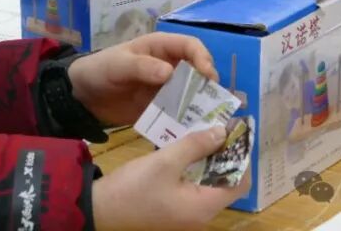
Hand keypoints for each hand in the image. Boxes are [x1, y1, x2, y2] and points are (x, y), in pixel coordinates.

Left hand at [67, 32, 216, 127]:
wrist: (84, 96)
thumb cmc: (101, 69)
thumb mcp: (118, 65)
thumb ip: (141, 67)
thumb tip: (169, 72)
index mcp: (161, 47)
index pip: (191, 46)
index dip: (203, 58)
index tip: (208, 77)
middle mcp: (170, 66)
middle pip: (198, 72)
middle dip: (208, 86)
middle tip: (213, 105)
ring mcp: (168, 88)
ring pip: (193, 94)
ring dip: (201, 106)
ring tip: (208, 122)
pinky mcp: (162, 108)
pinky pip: (180, 113)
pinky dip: (186, 121)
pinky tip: (190, 132)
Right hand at [92, 125, 249, 230]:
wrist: (99, 210)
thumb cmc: (134, 188)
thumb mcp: (165, 162)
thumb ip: (195, 145)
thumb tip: (222, 131)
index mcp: (205, 207)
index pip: (240, 182)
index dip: (241, 156)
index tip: (235, 131)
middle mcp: (202, 215)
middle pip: (226, 183)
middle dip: (226, 155)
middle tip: (219, 126)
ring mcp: (188, 214)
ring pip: (210, 183)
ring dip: (209, 159)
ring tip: (204, 132)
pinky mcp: (174, 209)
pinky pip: (194, 186)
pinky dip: (195, 168)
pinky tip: (186, 147)